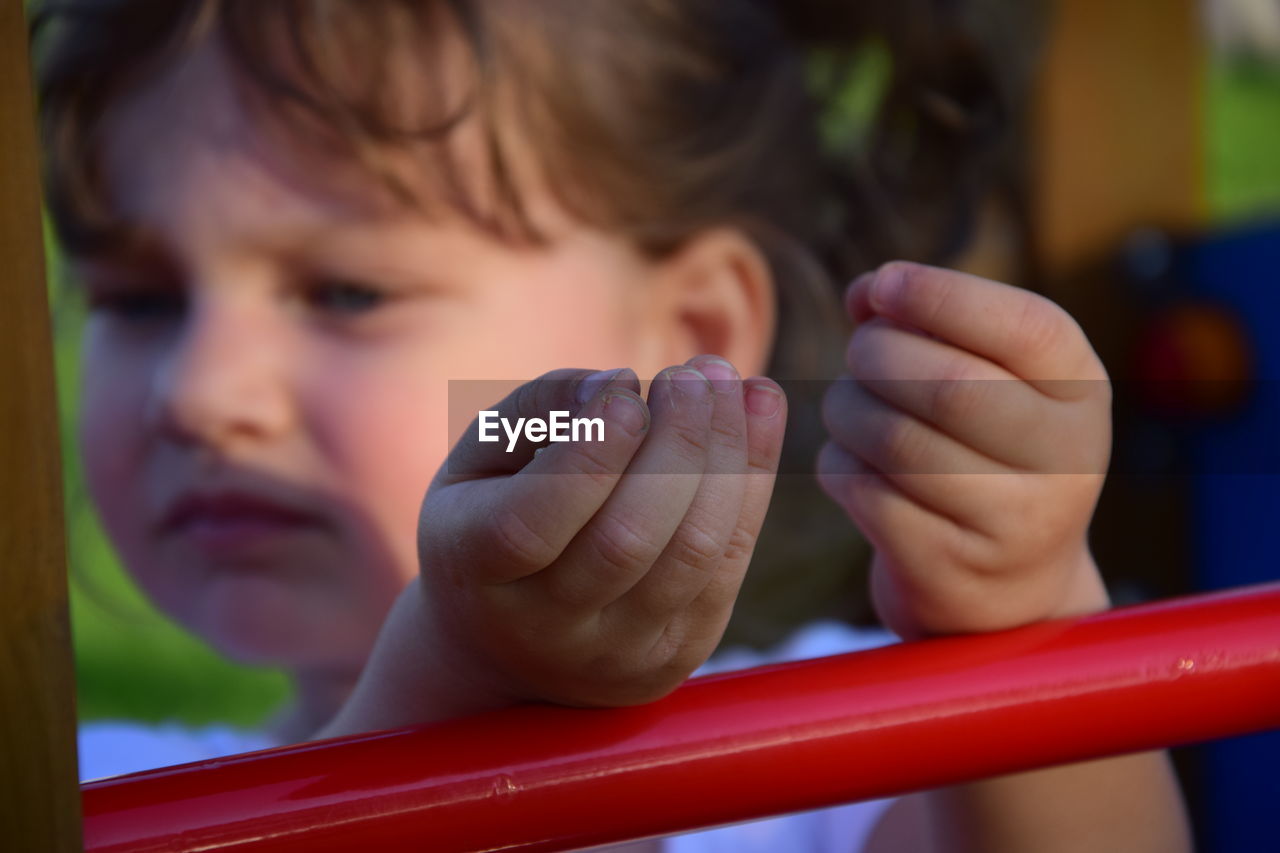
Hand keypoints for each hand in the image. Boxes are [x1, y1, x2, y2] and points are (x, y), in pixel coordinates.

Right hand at [417, 356, 786, 708]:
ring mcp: (618, 653)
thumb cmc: (493, 514)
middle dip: (675, 443)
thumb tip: (622, 382)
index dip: (590, 454)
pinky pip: (731, 562)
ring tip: (728, 381)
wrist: (511, 642)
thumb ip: (540, 407)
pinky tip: (760, 406)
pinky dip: (754, 478)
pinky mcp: (679, 655)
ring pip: (693, 553)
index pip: (532, 525)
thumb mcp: (483, 455)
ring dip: (726, 455)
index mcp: (475, 570)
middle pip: (627, 540)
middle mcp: (545, 629)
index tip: (628, 386)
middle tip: (690, 374)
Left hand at [818, 262, 1112, 639]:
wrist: (1009, 588)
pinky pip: (865, 493)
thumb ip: (933, 322)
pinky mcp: (949, 568)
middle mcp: (1065, 459)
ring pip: (895, 439)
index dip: (940, 294)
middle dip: (876, 353)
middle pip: (948, 384)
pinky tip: (850, 464)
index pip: (1025, 326)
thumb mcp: (990, 378)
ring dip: (846, 409)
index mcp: (1082, 392)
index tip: (882, 285)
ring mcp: (1012, 523)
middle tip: (858, 355)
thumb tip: (867, 292)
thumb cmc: (985, 451)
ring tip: (847, 407)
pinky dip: (837, 465)